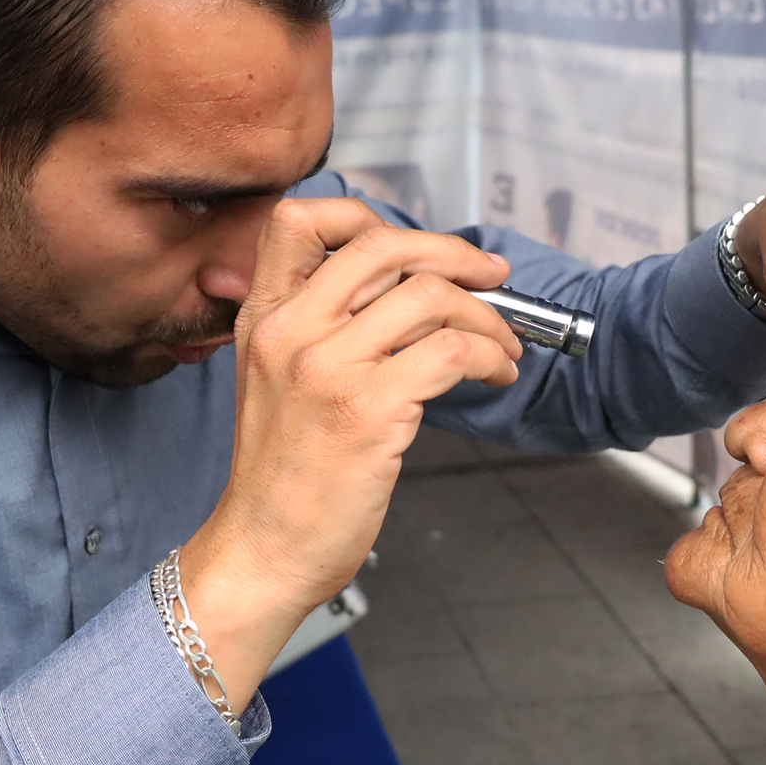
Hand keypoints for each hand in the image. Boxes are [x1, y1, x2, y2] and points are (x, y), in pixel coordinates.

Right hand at [178, 198, 523, 707]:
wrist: (263, 550)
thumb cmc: (281, 479)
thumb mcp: (273, 382)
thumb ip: (316, 330)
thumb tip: (401, 294)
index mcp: (264, 318)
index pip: (301, 219)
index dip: (366, 215)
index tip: (416, 244)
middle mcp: (290, 331)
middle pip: (381, 245)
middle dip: (453, 253)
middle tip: (491, 275)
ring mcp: (327, 368)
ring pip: (429, 297)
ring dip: (486, 317)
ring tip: (502, 346)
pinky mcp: (369, 409)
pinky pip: (451, 352)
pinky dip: (489, 356)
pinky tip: (494, 374)